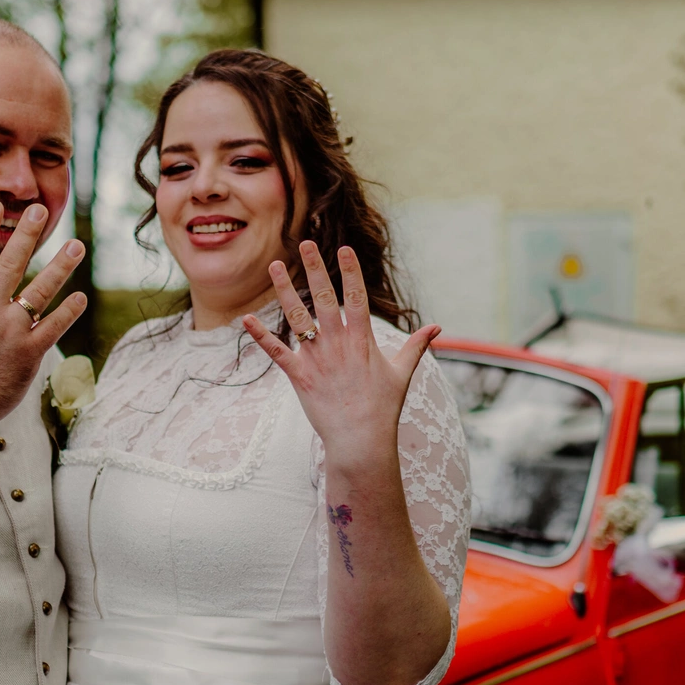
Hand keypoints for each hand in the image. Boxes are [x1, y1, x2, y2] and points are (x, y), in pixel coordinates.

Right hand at [0, 199, 86, 423]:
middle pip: (10, 264)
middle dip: (28, 235)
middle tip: (41, 211)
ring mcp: (9, 331)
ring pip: (40, 291)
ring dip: (61, 266)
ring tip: (77, 245)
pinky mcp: (28, 353)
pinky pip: (54, 327)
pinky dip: (68, 312)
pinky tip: (80, 296)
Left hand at [242, 241, 438, 471]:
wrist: (361, 441)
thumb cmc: (383, 407)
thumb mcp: (402, 373)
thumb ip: (416, 346)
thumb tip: (437, 328)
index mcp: (362, 340)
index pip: (355, 297)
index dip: (349, 271)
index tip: (342, 248)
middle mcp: (338, 344)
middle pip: (325, 299)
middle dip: (314, 269)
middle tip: (306, 243)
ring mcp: (317, 359)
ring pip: (298, 318)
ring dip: (285, 291)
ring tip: (274, 266)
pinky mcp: (299, 377)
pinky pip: (277, 353)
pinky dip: (261, 337)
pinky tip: (247, 318)